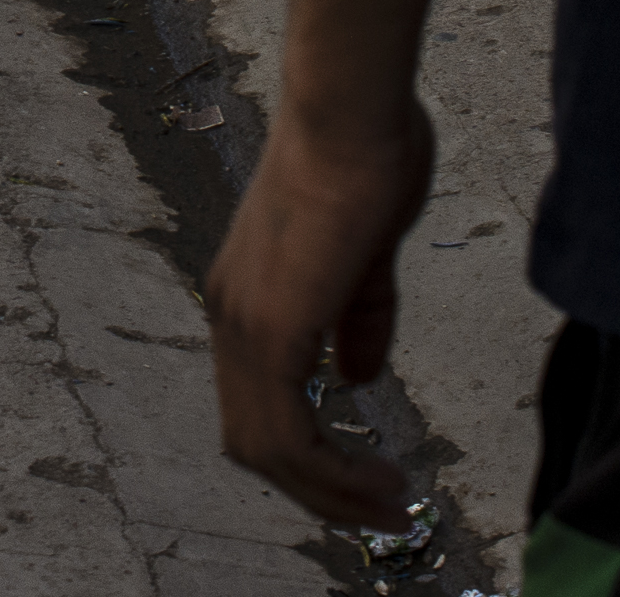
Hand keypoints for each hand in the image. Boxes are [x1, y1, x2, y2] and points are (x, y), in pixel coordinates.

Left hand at [210, 96, 435, 525]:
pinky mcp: (271, 324)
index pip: (258, 405)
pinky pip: (287, 434)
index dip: (308, 455)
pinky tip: (378, 479)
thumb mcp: (366, 256)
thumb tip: (355, 376)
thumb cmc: (363, 156)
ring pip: (265, 448)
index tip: (367, 477)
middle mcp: (230, 314)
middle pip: (253, 441)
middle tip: (382, 510)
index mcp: (247, 296)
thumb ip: (357, 318)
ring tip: (389, 507)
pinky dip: (330, 472)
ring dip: (328, 493)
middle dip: (318, 490)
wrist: (350, 108)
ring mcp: (243, 320)